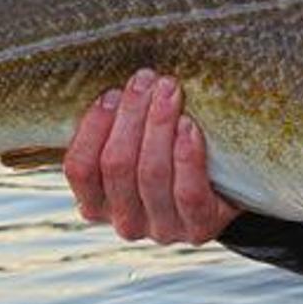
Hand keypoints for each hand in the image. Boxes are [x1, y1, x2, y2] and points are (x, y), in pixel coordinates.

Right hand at [64, 68, 241, 244]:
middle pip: (117, 165)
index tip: (110, 92)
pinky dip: (186, 155)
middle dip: (131, 115)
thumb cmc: (168, 153)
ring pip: (151, 173)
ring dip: (159, 124)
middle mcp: (124, 222)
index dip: (92, 128)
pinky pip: (187, 191)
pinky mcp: (198, 228)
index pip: (79, 169)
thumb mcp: (136, 143)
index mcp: (97, 204)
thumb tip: (116, 74)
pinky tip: (189, 126)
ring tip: (169, 90)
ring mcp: (161, 229)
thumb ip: (118, 122)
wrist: (223, 188)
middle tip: (146, 79)